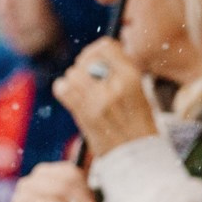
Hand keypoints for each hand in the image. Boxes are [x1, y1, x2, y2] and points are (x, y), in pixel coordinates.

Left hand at [51, 38, 158, 159]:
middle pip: (86, 58)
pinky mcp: (83, 114)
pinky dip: (64, 88)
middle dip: (85, 63)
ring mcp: (96, 100)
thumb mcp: (138, 90)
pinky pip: (62, 89)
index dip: (97, 50)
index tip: (97, 57)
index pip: (105, 47)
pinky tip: (73, 95)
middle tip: (89, 74)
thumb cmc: (139, 122)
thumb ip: (119, 70)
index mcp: (131, 77)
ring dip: (75, 77)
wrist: (136, 155)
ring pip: (73, 73)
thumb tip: (96, 53)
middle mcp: (113, 86)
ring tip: (85, 88)